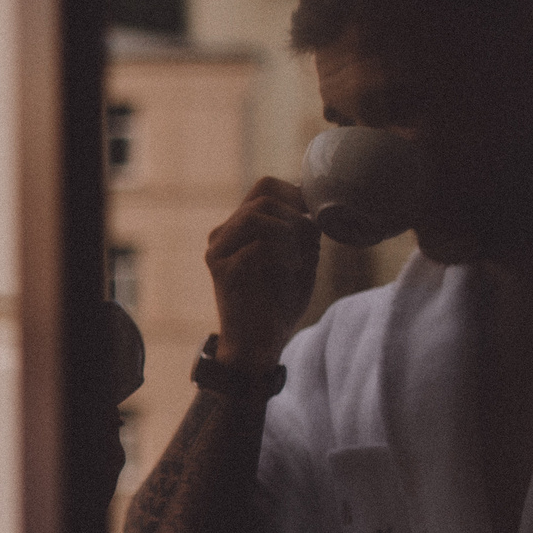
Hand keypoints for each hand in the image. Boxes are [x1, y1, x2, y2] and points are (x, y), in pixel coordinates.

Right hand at [204, 177, 319, 369]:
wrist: (258, 345)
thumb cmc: (279, 303)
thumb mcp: (297, 257)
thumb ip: (300, 230)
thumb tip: (314, 208)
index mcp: (238, 228)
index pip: (265, 186)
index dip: (296, 195)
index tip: (314, 219)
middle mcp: (222, 235)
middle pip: (264, 196)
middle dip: (296, 216)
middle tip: (309, 243)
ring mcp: (219, 250)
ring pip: (259, 213)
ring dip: (289, 232)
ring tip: (298, 258)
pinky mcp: (223, 269)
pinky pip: (260, 243)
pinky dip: (284, 254)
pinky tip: (291, 271)